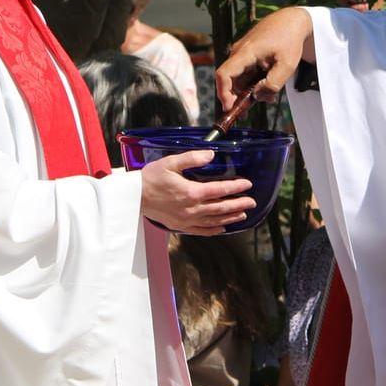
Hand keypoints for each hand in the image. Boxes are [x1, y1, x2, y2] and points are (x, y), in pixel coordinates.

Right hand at [140, 149, 255, 235]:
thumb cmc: (151, 178)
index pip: (219, 190)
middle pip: (220, 208)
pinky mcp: (180, 225)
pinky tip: (222, 228)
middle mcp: (191, 208)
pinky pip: (201, 231)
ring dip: (230, 218)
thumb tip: (211, 155)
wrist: (133, 197)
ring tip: (243, 215)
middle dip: (238, 204)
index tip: (247, 184)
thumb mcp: (170, 162)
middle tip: (252, 202)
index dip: (235, 187)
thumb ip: (192, 158)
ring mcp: (186, 219)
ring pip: (214, 221)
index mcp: (191, 192)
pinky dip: (214, 230)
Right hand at [216, 7, 313, 108]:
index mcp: (245, 52)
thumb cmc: (289, 39)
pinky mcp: (247, 55)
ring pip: (239, 79)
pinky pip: (245, 73)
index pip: (223, 74)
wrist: (292, 21)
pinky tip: (267, 86)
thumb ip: (273, 84)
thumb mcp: (287, 65)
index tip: (230, 108)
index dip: (223, 93)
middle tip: (250, 110)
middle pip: (230, 80)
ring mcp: (242, 54)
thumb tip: (257, 97)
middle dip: (238, 97)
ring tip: (268, 95)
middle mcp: (239, 52)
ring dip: (249, 91)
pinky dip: (253, 83)